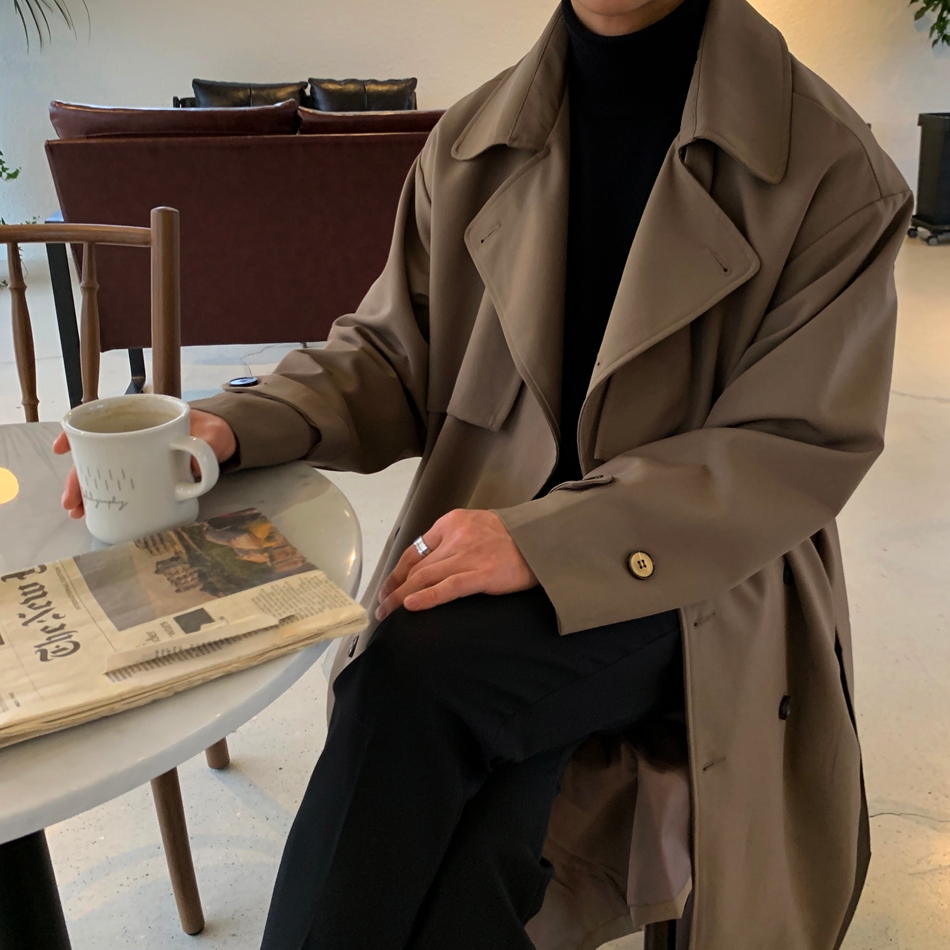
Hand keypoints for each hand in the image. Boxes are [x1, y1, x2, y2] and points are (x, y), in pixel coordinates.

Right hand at [54, 408, 236, 519]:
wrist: (225, 442)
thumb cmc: (214, 432)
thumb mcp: (212, 435)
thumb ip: (205, 448)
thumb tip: (191, 469)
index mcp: (145, 419)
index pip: (102, 420)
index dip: (78, 433)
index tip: (63, 447)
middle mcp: (134, 436)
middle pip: (97, 453)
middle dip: (79, 476)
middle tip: (72, 500)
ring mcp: (137, 456)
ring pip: (102, 470)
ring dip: (86, 490)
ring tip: (77, 510)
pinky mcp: (144, 474)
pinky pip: (118, 483)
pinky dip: (103, 496)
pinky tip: (94, 511)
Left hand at [375, 509, 537, 620]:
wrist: (541, 542)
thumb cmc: (510, 538)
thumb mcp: (475, 526)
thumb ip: (452, 540)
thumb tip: (427, 565)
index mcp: (451, 522)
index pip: (414, 550)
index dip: (396, 573)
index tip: (387, 588)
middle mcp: (455, 536)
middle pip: (416, 567)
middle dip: (394, 589)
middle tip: (382, 607)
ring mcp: (468, 555)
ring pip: (425, 578)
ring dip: (402, 597)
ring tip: (388, 613)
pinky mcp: (482, 574)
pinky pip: (448, 588)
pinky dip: (426, 597)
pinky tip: (411, 607)